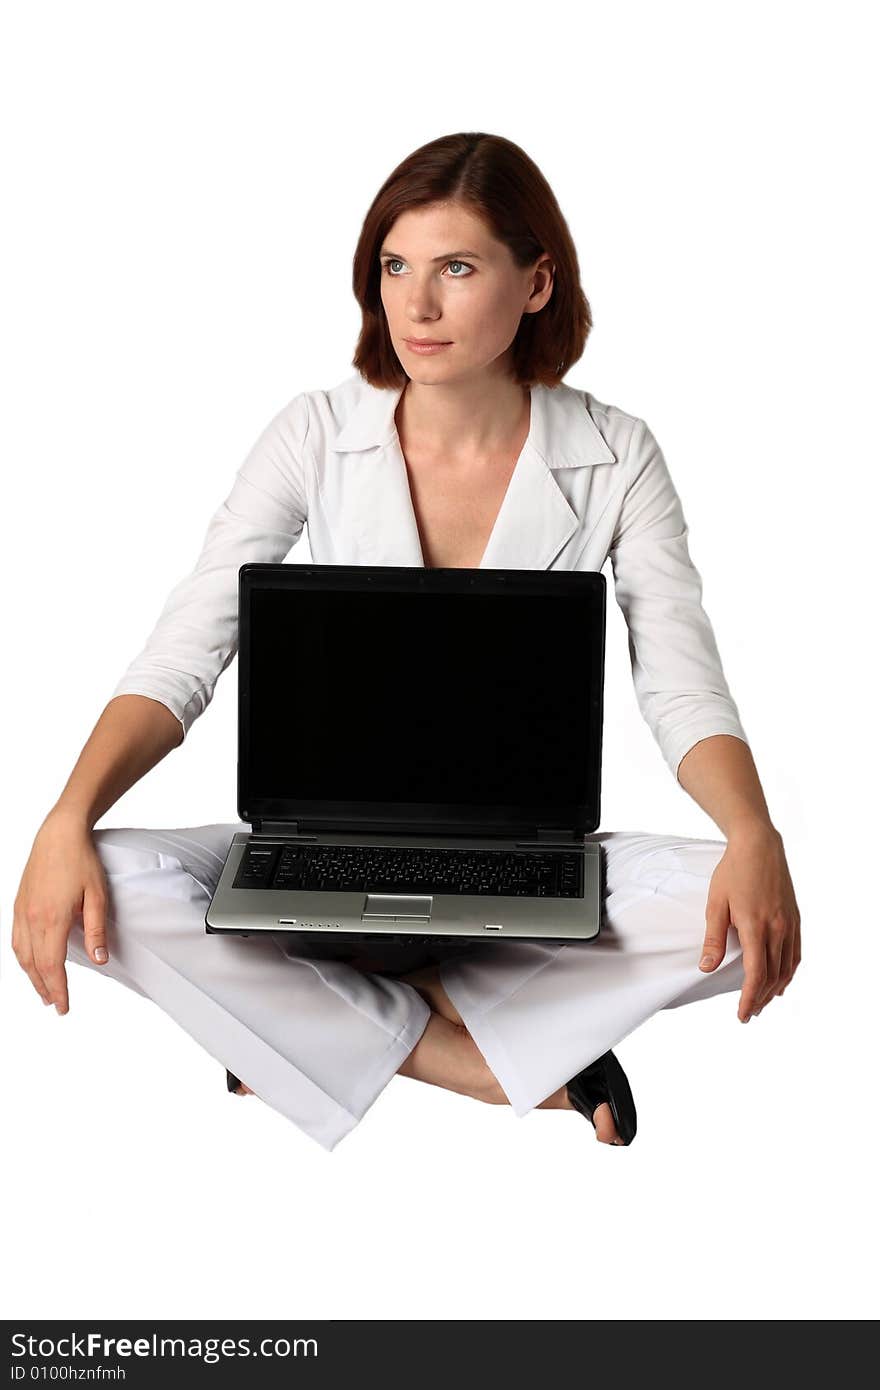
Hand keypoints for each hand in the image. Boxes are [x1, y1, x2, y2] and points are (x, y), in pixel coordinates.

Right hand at [12, 810, 110, 1013]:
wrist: (59, 834)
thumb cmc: (81, 861)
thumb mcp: (97, 895)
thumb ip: (97, 929)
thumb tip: (99, 959)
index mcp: (52, 919)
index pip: (52, 966)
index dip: (58, 989)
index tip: (64, 1007)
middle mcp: (32, 918)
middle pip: (35, 965)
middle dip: (44, 988)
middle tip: (55, 1004)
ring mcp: (22, 911)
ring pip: (21, 954)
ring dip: (31, 975)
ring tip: (43, 990)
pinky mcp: (18, 903)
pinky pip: (15, 938)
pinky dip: (22, 957)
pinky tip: (29, 962)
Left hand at [698, 823, 800, 1021]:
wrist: (759, 846)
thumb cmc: (732, 872)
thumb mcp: (715, 903)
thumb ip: (713, 937)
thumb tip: (706, 967)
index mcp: (755, 926)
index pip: (755, 973)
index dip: (749, 997)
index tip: (741, 1013)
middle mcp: (777, 928)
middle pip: (773, 976)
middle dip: (760, 999)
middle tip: (748, 1013)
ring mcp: (789, 924)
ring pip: (787, 967)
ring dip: (775, 989)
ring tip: (762, 1002)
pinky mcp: (794, 918)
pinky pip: (796, 953)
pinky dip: (789, 972)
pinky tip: (781, 980)